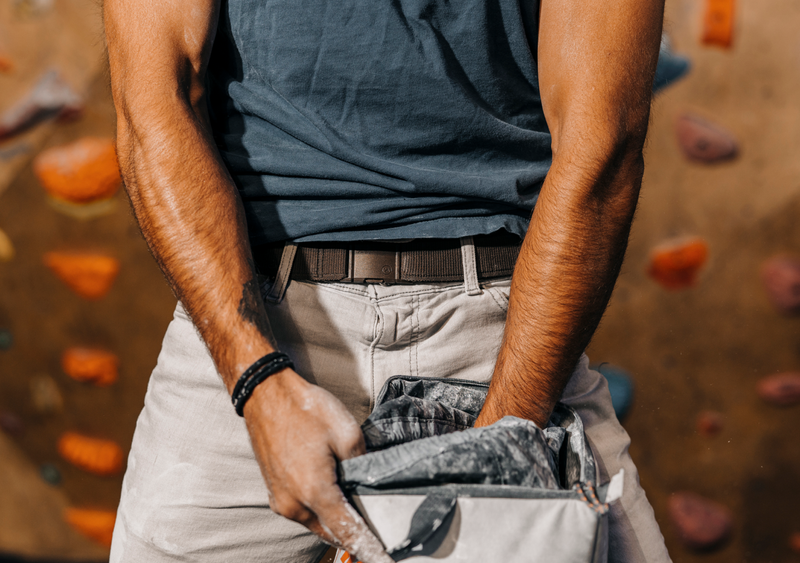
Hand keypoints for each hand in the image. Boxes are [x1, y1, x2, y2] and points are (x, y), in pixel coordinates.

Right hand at [243, 369, 392, 562]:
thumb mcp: (347, 433)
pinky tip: (335, 498)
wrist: (265, 394)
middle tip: (378, 532)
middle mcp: (294, 504)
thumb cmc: (303, 409)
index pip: (348, 533)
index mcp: (314, 492)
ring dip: (337, 522)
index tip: (383, 559)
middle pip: (332, 533)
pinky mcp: (275, 493)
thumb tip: (370, 484)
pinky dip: (321, 512)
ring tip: (358, 512)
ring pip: (317, 524)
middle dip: (355, 535)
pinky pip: (303, 512)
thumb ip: (363, 466)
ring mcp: (281, 500)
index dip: (369, 548)